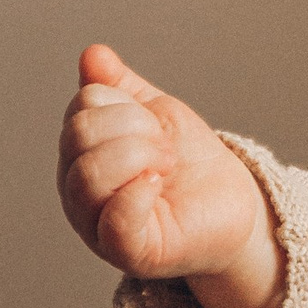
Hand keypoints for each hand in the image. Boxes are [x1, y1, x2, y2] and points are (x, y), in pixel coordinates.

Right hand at [57, 43, 285, 307]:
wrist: (231, 205)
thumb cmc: (189, 164)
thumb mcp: (157, 115)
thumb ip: (122, 87)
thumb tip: (93, 54)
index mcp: (80, 153)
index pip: (83, 106)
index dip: (128, 105)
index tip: (156, 126)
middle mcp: (76, 190)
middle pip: (80, 134)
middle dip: (137, 129)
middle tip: (165, 150)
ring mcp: (96, 224)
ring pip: (89, 174)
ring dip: (142, 158)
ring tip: (165, 169)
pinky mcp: (126, 253)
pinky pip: (115, 221)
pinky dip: (139, 194)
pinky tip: (158, 186)